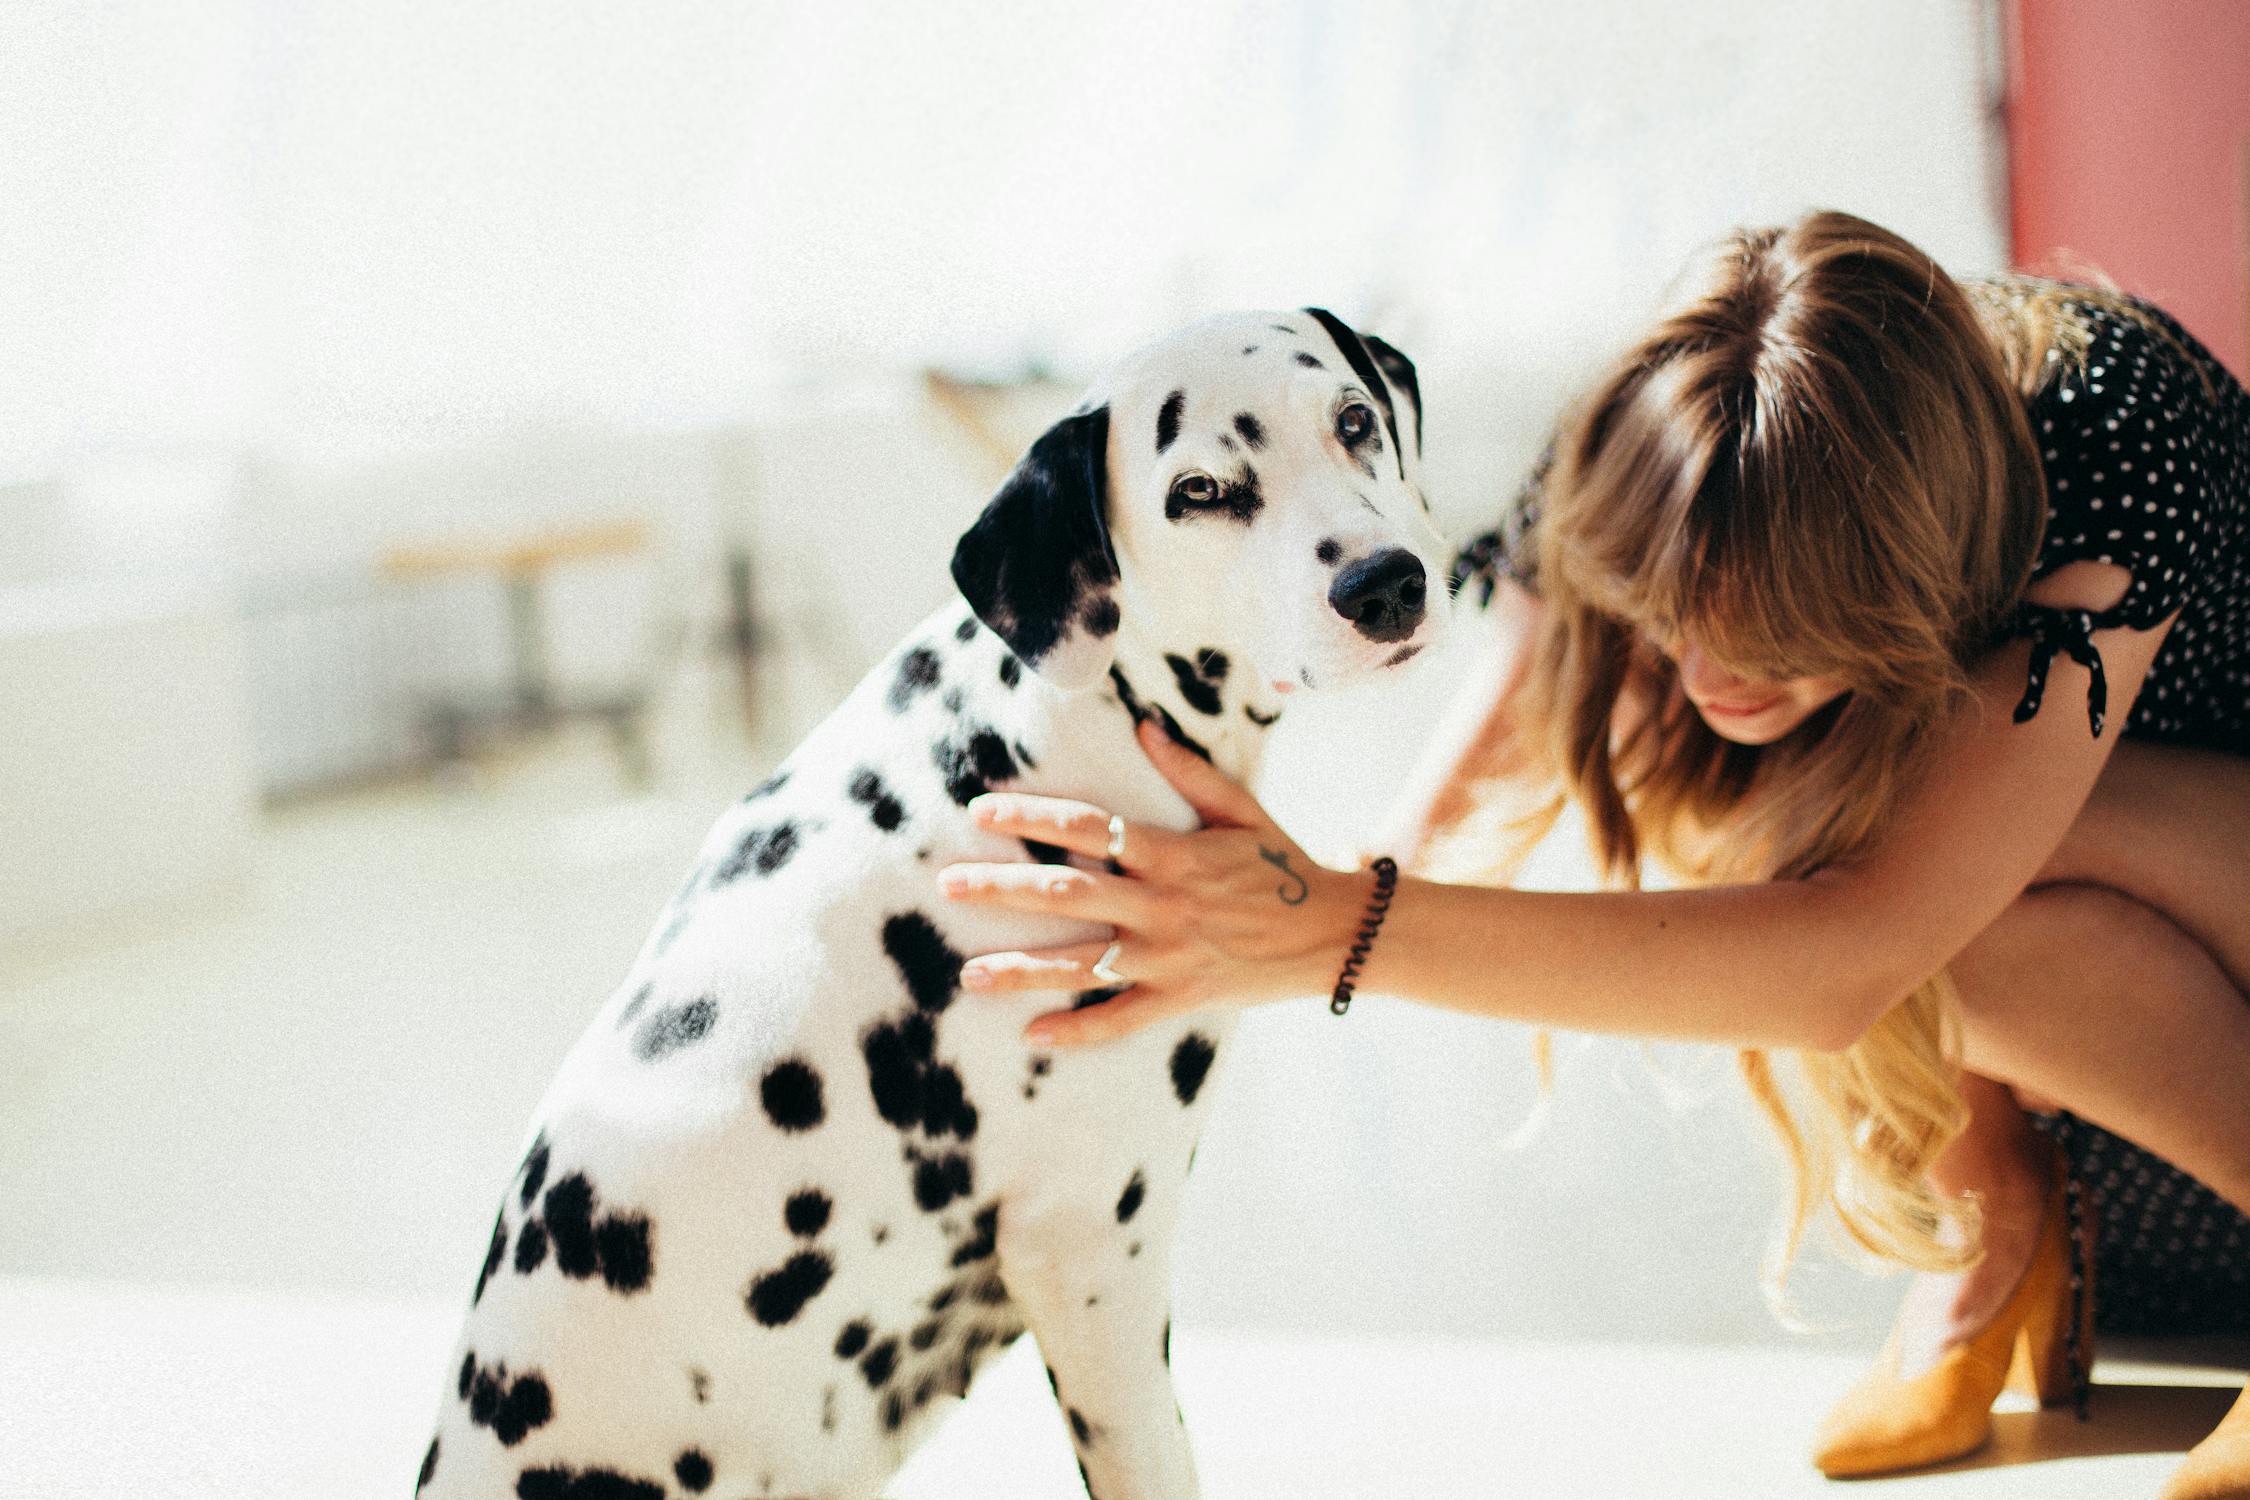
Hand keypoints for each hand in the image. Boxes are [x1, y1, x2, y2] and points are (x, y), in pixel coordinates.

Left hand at [937, 719, 1370, 1045]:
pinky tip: (1033, 1036)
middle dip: (1003, 890)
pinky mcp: (1181, 997)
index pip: (1088, 829)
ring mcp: (1169, 956)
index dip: (1032, 818)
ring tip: (969, 974)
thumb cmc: (1284, 864)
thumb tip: (1141, 726)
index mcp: (1173, 853)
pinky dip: (1079, 1031)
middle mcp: (1163, 905)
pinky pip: (1121, 1019)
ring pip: (1084, 963)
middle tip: (948, 887)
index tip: (981, 812)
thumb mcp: (1241, 809)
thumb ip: (1188, 772)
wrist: (1336, 932)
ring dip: (1023, 969)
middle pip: (1068, 895)